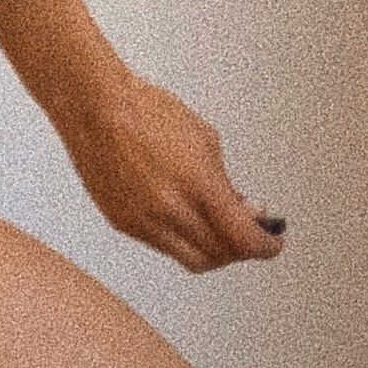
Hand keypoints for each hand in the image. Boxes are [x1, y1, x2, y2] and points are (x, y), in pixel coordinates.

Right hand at [62, 69, 284, 273]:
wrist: (95, 108)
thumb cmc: (146, 112)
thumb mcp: (204, 140)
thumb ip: (225, 183)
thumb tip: (242, 210)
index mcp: (197, 186)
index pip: (243, 238)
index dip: (264, 246)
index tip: (271, 243)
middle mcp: (170, 211)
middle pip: (218, 256)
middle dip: (239, 250)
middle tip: (247, 234)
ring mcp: (144, 222)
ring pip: (190, 259)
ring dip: (210, 250)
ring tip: (217, 228)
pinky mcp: (122, 223)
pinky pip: (162, 246)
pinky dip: (180, 239)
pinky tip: (184, 218)